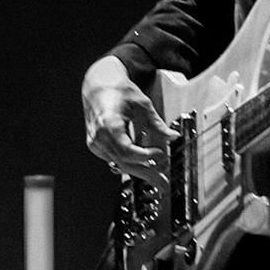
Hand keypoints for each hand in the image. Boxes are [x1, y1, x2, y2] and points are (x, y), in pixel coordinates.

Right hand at [83, 54, 173, 187]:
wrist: (98, 86)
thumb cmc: (118, 91)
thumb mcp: (142, 104)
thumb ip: (157, 124)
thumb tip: (173, 137)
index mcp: (107, 123)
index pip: (126, 150)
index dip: (145, 156)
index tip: (161, 154)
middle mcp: (98, 136)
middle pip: (124, 162)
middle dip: (147, 173)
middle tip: (165, 183)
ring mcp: (95, 143)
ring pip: (120, 164)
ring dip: (141, 172)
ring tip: (160, 179)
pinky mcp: (97, 147)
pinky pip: (116, 160)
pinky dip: (132, 164)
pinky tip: (146, 168)